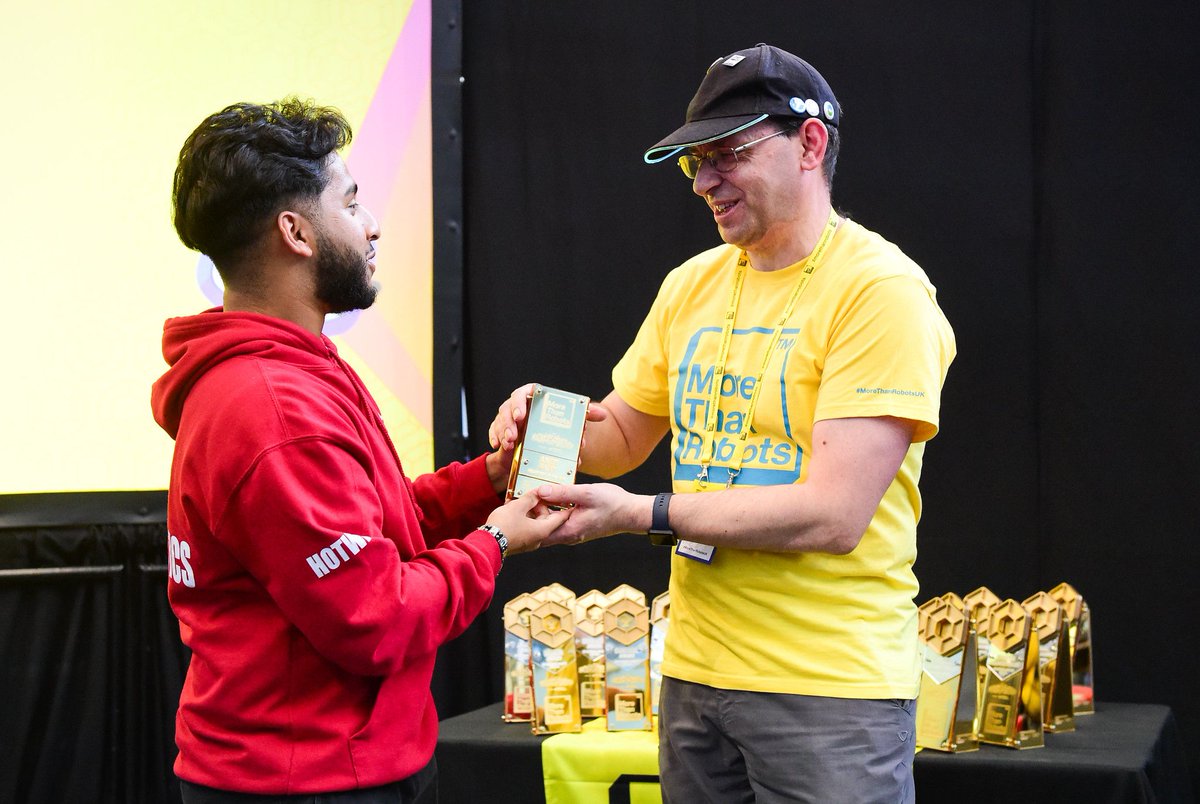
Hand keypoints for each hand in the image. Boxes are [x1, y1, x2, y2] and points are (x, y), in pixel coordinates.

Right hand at [483, 490, 570, 555]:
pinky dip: (523, 518)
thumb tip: (539, 492)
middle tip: (535, 495)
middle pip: (545, 519)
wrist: (486, 544)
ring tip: (521, 500)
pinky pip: (525, 527)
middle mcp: (538, 539)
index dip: (564, 507)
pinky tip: (513, 509)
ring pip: (534, 523)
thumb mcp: (519, 506)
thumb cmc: (504, 526)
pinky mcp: (518, 543)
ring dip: (529, 511)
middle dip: (541, 506)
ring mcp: (528, 542)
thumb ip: (531, 498)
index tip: (569, 500)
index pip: (561, 518)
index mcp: (543, 530)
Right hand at [486, 382, 608, 455]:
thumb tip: (603, 414)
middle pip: (509, 406)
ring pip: (500, 420)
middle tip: (515, 429)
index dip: (521, 401)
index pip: (524, 392)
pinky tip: (500, 446)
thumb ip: (585, 416)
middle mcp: (519, 406)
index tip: (522, 414)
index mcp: (534, 399)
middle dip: (510, 417)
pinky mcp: (500, 430)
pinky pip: (494, 432)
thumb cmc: (556, 428)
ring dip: (504, 431)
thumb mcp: (570, 423)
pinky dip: (495, 438)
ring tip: (511, 442)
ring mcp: (507, 418)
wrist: (541, 446)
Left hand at [533, 483, 650, 546]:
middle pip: (542, 529)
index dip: (530, 517)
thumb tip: (541, 491)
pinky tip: (558, 497)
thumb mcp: (586, 493)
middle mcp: (569, 536)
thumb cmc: (613, 504)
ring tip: (545, 493)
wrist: (632, 513)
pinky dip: (556, 510)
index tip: (530, 499)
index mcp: (568, 530)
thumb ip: (562, 492)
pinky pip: (561, 521)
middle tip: (535, 493)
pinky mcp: (579, 527)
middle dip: (536, 513)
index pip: (538, 531)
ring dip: (546, 511)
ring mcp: (574, 532)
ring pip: (551, 525)